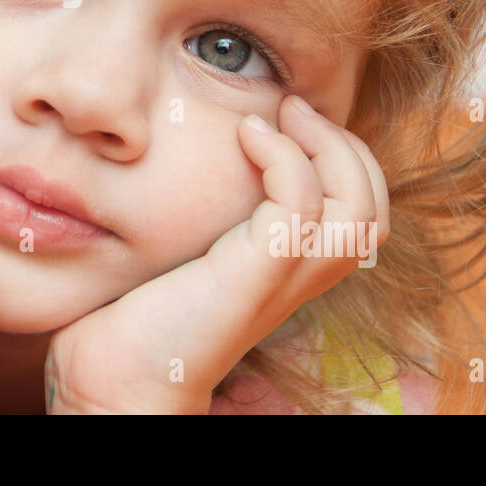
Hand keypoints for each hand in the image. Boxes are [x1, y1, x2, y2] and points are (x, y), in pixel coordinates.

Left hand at [43, 93, 389, 413]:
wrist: (112, 379)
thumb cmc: (132, 312)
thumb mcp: (184, 247)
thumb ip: (205, 211)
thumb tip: (186, 150)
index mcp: (289, 270)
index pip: (364, 212)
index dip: (345, 157)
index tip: (289, 117)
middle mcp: (296, 278)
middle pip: (374, 208)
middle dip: (345, 144)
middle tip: (289, 107)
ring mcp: (279, 281)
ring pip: (358, 210)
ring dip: (325, 146)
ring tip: (274, 117)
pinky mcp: (253, 279)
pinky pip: (300, 206)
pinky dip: (283, 157)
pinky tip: (244, 138)